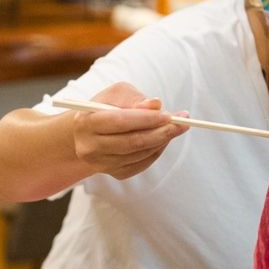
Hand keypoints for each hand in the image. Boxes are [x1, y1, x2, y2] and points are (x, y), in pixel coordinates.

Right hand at [71, 82, 187, 179]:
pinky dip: (155, 151)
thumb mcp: (116, 94)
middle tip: (182, 124)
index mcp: (86, 122)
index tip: (168, 115)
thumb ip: (135, 98)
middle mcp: (90, 147)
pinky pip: (141, 164)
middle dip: (161, 132)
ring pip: (139, 155)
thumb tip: (156, 104)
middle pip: (131, 143)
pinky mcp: (113, 173)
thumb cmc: (105, 107)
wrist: (87, 133)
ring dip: (161, 141)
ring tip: (174, 128)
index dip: (146, 119)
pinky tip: (161, 139)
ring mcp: (100, 164)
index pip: (120, 121)